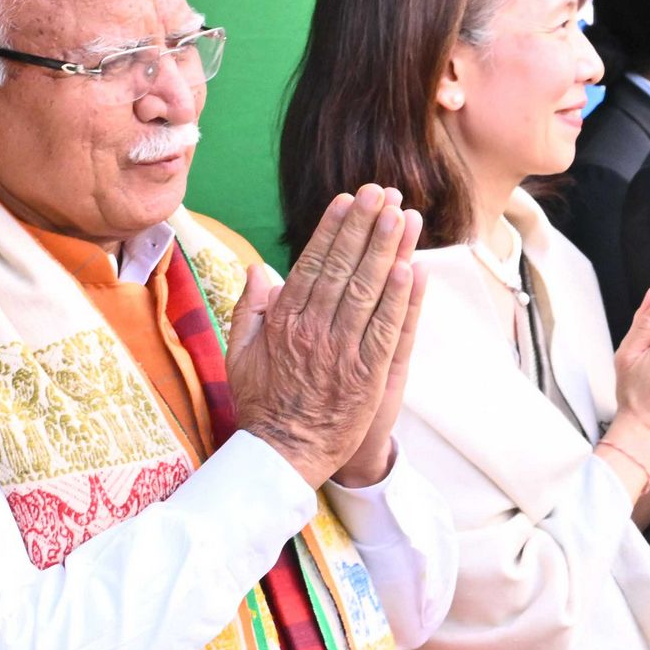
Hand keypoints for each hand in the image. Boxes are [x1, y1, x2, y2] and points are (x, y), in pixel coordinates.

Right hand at [227, 184, 423, 487]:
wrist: (282, 456)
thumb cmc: (261, 404)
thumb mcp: (239, 354)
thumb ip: (248, 310)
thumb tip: (258, 269)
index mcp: (284, 322)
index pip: (313, 264)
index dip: (332, 229)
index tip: (347, 200)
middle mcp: (313, 331)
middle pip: (343, 268)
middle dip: (364, 226)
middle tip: (381, 193)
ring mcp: (342, 353)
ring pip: (368, 291)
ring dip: (386, 250)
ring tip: (401, 215)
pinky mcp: (367, 376)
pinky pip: (386, 330)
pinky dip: (399, 299)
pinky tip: (410, 268)